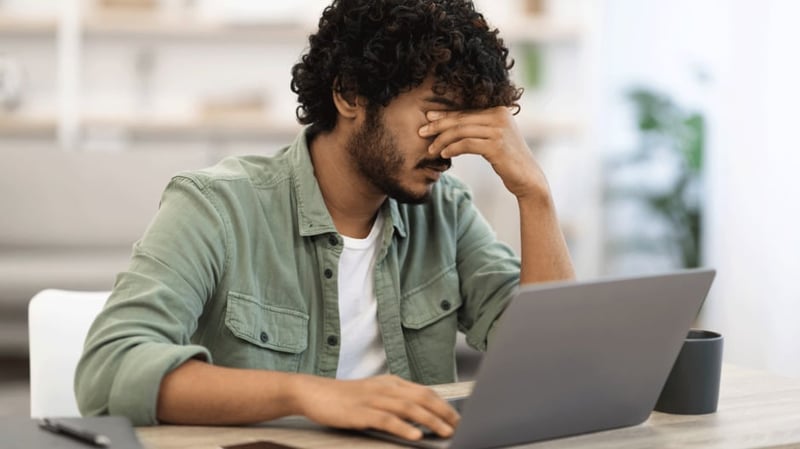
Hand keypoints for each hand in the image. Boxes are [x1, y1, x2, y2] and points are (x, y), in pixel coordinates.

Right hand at [292, 374, 459, 440]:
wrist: (313, 392)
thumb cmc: (344, 397)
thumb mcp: (374, 394)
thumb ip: (394, 401)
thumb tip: (418, 415)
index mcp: (391, 382)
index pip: (424, 391)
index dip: (443, 405)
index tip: (457, 418)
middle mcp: (386, 387)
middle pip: (422, 398)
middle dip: (444, 412)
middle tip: (459, 426)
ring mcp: (373, 398)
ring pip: (409, 408)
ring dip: (430, 420)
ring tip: (445, 432)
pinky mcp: (361, 411)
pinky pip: (387, 419)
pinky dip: (404, 427)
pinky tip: (416, 434)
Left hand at [419, 107, 548, 199]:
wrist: (528, 179)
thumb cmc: (508, 160)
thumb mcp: (495, 139)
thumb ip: (479, 128)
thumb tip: (452, 125)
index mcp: (499, 110)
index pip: (466, 111)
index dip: (445, 114)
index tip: (428, 119)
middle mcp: (500, 116)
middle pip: (461, 118)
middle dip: (438, 125)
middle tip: (421, 132)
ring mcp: (499, 130)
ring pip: (460, 131)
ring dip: (442, 140)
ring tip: (430, 149)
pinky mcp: (496, 146)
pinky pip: (466, 144)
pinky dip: (452, 148)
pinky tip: (444, 154)